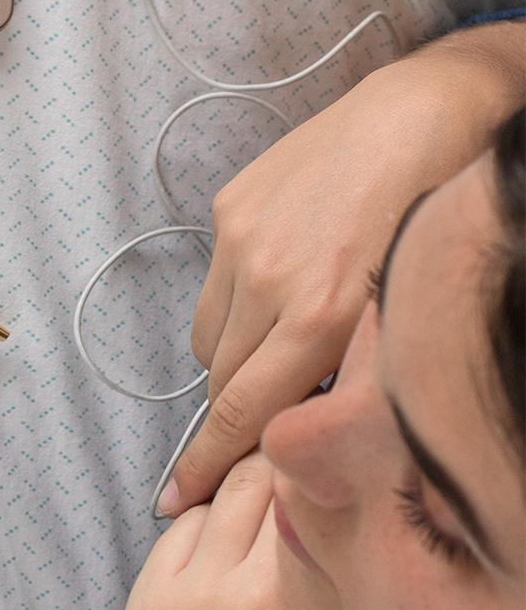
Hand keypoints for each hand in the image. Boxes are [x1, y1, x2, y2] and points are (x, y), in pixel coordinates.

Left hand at [46, 453, 388, 609]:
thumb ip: (365, 606)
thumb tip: (365, 535)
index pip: (324, 488)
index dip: (334, 471)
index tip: (342, 479)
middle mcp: (251, 589)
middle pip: (269, 470)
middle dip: (290, 469)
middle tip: (303, 492)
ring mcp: (189, 590)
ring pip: (223, 491)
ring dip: (246, 494)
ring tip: (263, 531)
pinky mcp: (145, 597)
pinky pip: (180, 528)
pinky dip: (203, 528)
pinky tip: (221, 564)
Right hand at [163, 23, 525, 513]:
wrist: (429, 110)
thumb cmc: (435, 217)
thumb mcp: (398, 316)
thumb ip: (344, 374)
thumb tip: (304, 426)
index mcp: (321, 314)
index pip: (243, 413)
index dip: (206, 464)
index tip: (174, 499)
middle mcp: (271, 278)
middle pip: (222, 382)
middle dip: (235, 412)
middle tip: (254, 428)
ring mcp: (244, 240)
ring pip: (209, 340)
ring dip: (234, 359)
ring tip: (281, 342)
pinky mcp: (230, 208)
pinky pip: (213, 288)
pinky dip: (238, 305)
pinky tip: (282, 283)